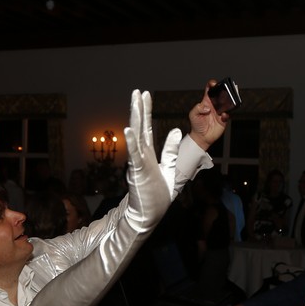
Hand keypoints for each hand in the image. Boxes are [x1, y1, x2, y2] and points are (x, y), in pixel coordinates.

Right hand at [122, 89, 171, 234]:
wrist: (149, 215)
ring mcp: (138, 163)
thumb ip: (171, 150)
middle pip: (140, 127)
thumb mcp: (170, 168)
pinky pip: (134, 156)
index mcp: (148, 154)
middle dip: (139, 109)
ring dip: (135, 118)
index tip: (146, 94)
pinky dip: (131, 142)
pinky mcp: (138, 173)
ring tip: (135, 101)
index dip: (146, 111)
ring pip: (136, 137)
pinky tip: (129, 129)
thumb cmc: (157, 194)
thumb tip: (175, 130)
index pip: (146, 128)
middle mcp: (141, 155)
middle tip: (137, 91)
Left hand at [189, 79, 229, 150]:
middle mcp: (214, 105)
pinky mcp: (223, 120)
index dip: (212, 84)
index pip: (210, 90)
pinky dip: (226, 114)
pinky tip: (223, 115)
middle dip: (224, 90)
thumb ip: (198, 108)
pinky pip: (227, 115)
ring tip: (229, 99)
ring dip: (229, 101)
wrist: (201, 137)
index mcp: (206, 101)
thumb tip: (207, 107)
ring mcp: (219, 112)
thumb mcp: (193, 114)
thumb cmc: (196, 124)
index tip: (214, 83)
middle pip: (221, 94)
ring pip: (226, 103)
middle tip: (226, 88)